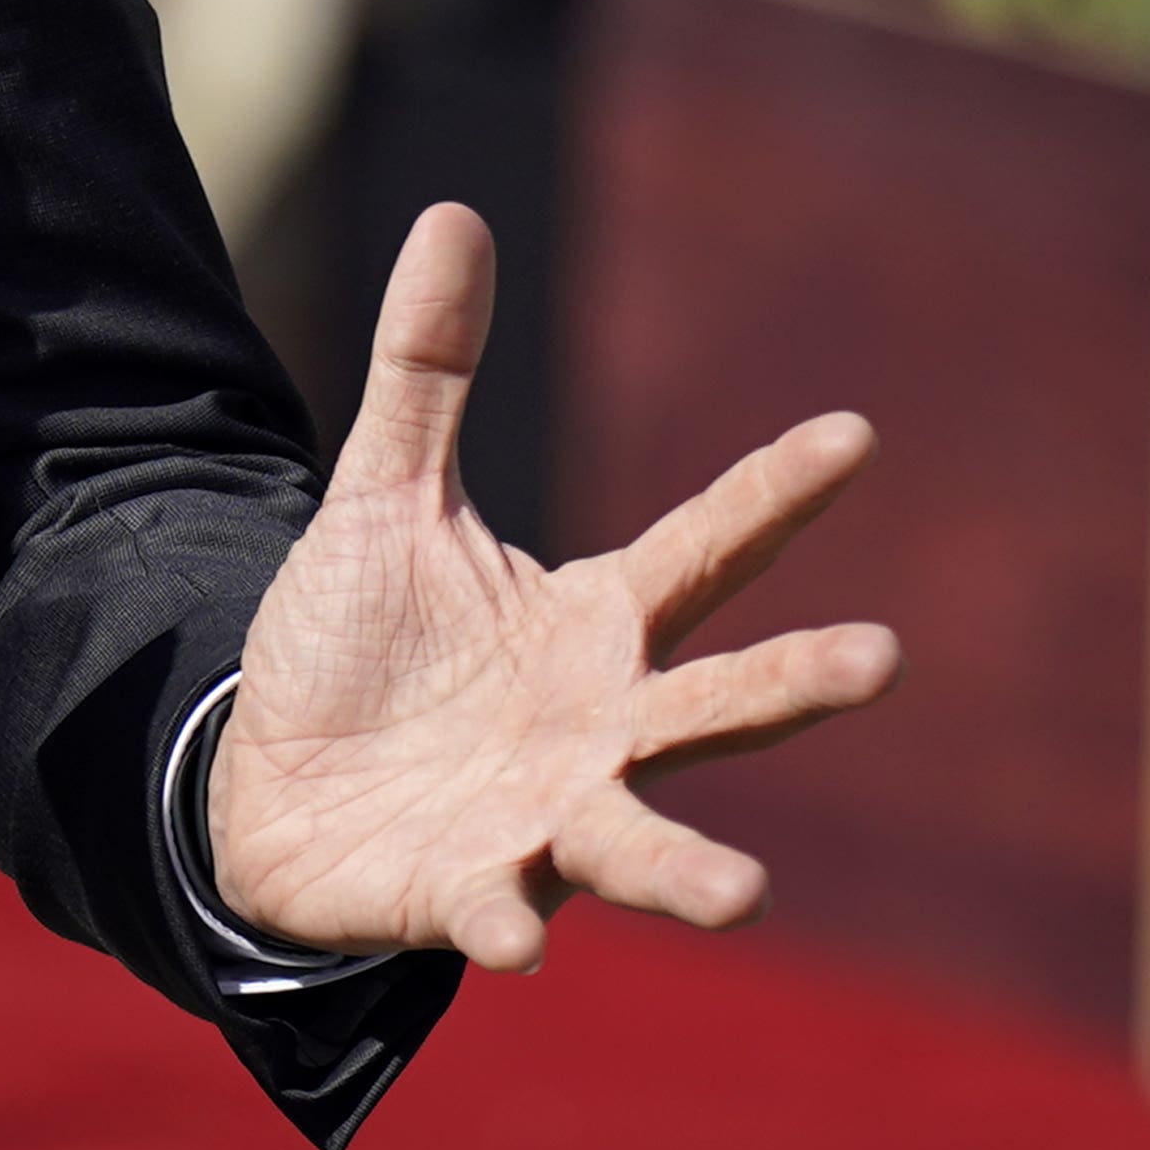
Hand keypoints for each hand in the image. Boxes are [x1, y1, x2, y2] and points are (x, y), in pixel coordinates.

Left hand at [207, 202, 901, 971]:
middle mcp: (596, 727)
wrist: (269, 778)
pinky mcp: (465, 889)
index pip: (704, 550)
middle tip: (881, 657)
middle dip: (794, 686)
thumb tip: (454, 213)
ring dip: (690, 871)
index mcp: (594, 625)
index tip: (856, 433)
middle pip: (715, 705)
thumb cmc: (359, 644)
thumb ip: (426, 371)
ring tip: (748, 894)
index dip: (773, 494)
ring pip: (638, 840)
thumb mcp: (385, 494)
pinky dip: (506, 923)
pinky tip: (517, 937)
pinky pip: (494, 910)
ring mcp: (541, 817)